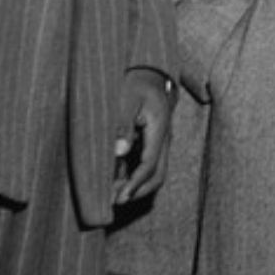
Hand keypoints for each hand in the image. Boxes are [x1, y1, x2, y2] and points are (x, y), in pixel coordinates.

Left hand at [112, 68, 174, 205]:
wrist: (148, 73)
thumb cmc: (135, 82)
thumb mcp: (126, 98)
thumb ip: (122, 124)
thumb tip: (119, 151)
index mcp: (159, 128)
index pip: (150, 165)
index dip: (133, 184)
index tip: (117, 198)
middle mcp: (163, 138)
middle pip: (157, 175)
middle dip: (137, 191)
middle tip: (113, 202)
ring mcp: (159, 141)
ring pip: (154, 172)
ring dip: (135, 186)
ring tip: (112, 194)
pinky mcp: (152, 142)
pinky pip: (147, 165)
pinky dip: (133, 177)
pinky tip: (115, 179)